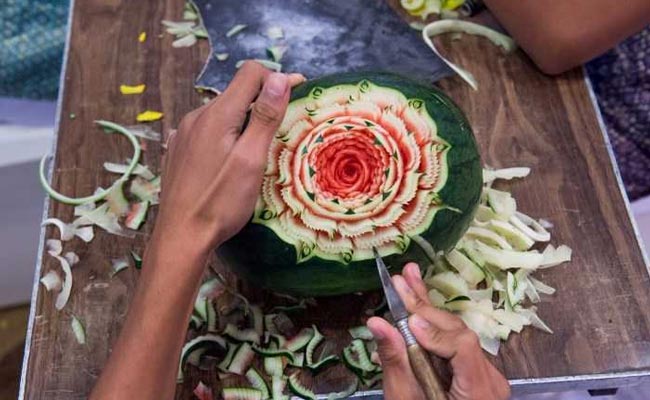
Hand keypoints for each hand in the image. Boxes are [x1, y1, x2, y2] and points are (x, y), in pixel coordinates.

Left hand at [154, 61, 303, 252]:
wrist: (180, 237)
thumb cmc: (220, 203)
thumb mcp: (251, 159)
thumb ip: (264, 117)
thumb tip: (279, 78)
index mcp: (217, 114)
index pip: (251, 73)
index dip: (277, 80)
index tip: (297, 94)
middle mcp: (197, 117)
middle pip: (237, 93)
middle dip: (263, 103)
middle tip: (282, 130)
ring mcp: (184, 134)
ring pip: (222, 113)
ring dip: (243, 122)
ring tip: (257, 152)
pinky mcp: (178, 151)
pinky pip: (207, 131)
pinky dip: (225, 136)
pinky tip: (230, 161)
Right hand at [367, 263, 510, 399]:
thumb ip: (396, 361)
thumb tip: (376, 322)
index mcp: (478, 392)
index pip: (463, 346)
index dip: (435, 330)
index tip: (408, 321)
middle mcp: (490, 380)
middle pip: (459, 334)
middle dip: (424, 309)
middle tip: (399, 281)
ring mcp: (486, 376)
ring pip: (457, 334)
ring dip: (428, 310)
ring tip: (408, 279)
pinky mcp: (475, 374)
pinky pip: (455, 345)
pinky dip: (433, 328)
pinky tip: (418, 302)